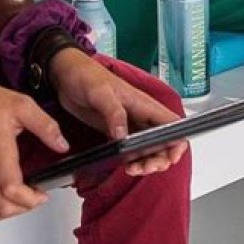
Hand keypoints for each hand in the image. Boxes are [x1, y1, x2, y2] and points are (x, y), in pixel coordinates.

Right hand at [0, 77, 68, 221]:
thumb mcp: (21, 104)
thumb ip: (45, 125)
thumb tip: (62, 145)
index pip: (12, 190)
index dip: (31, 199)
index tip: (42, 193)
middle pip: (2, 206)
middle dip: (24, 208)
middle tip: (34, 196)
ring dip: (7, 213)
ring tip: (19, 200)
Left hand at [48, 49, 187, 176]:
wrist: (65, 74)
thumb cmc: (84, 75)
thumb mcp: (100, 92)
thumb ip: (114, 112)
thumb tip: (123, 136)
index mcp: (142, 103)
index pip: (172, 123)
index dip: (177, 142)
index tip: (169, 157)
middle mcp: (140, 114)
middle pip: (163, 142)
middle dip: (159, 159)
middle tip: (141, 167)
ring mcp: (128, 123)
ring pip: (149, 148)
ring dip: (145, 163)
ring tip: (131, 169)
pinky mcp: (115, 130)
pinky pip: (131, 149)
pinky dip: (132, 160)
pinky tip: (123, 166)